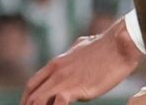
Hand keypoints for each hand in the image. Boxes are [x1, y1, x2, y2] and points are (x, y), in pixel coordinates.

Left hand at [22, 23, 140, 104]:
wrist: (119, 45)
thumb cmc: (105, 46)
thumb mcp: (82, 47)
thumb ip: (73, 53)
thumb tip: (75, 51)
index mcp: (56, 64)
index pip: (32, 84)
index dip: (27, 99)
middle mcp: (56, 72)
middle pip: (32, 96)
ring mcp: (65, 80)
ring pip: (39, 100)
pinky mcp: (76, 88)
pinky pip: (58, 103)